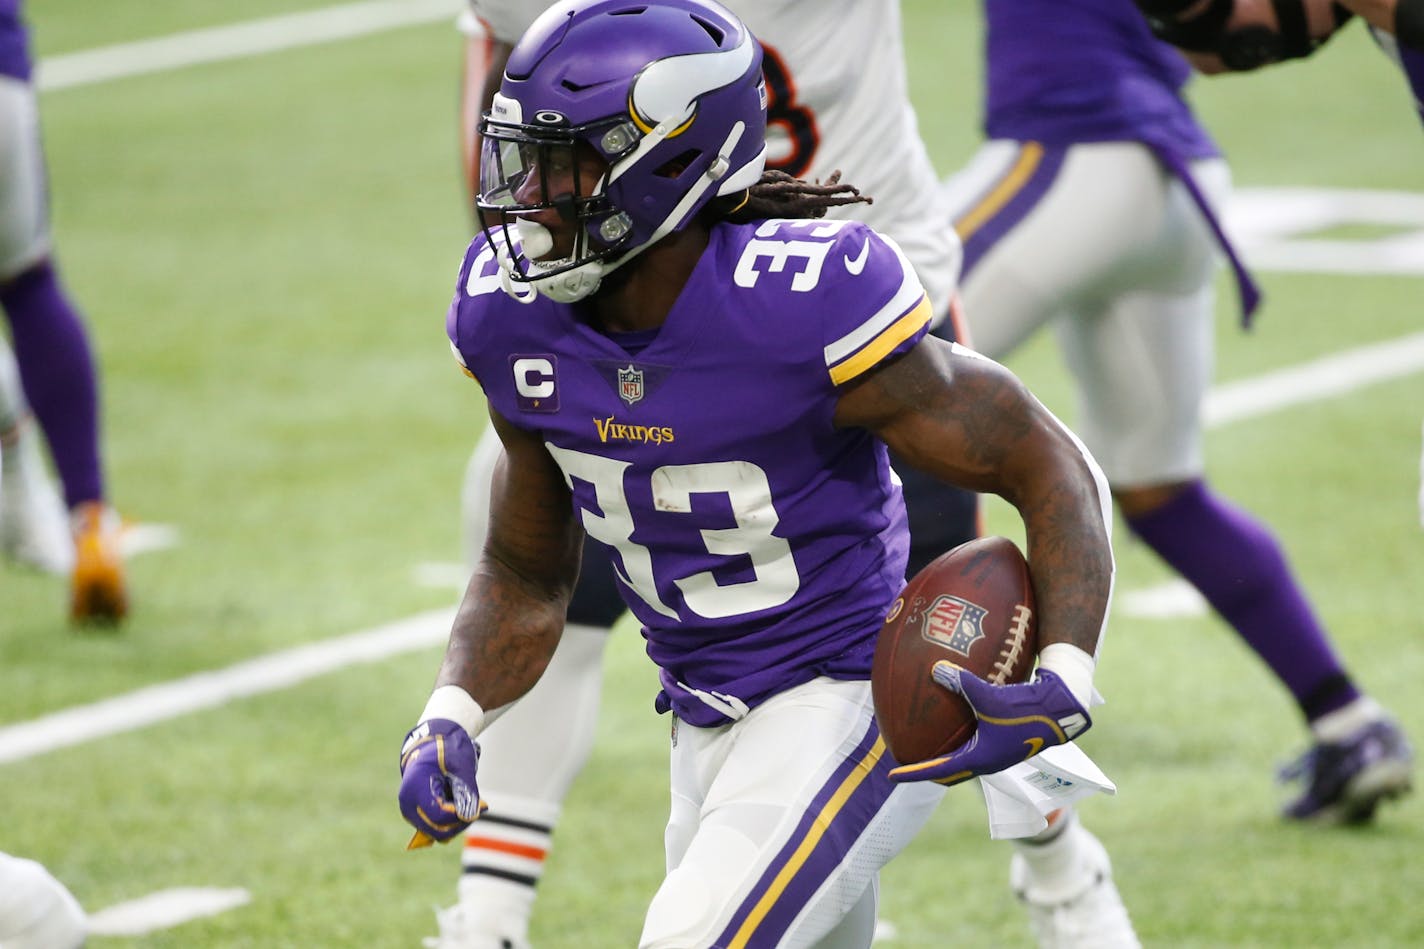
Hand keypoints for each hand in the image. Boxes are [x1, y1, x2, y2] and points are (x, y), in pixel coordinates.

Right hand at [398, 718, 485, 848]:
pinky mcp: (415, 815)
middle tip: (479, 806)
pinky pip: (435, 827)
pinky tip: (459, 803)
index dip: (461, 815)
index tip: (481, 805)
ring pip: (437, 832)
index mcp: (416, 788)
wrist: (430, 744)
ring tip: (468, 801)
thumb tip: (472, 815)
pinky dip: (450, 820)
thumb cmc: (446, 751)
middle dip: (461, 822)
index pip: (439, 816)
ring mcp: (409, 811)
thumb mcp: (461, 764)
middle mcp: (408, 804)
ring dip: (456, 822)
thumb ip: (467, 789)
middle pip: (437, 830)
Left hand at [887, 664, 1090, 787]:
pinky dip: (962, 744)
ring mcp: (998, 754)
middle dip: (929, 770)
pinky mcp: (1006, 744)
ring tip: (931, 748)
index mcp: (980, 759)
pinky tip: (960, 726)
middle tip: (909, 765)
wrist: (1059, 711)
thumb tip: (935, 668)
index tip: (893, 775)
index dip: (914, 773)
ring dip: (947, 758)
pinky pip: (977, 748)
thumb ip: (961, 683)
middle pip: (951, 773)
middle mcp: (987, 762)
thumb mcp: (988, 695)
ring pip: (965, 762)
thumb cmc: (1024, 708)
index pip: (938, 770)